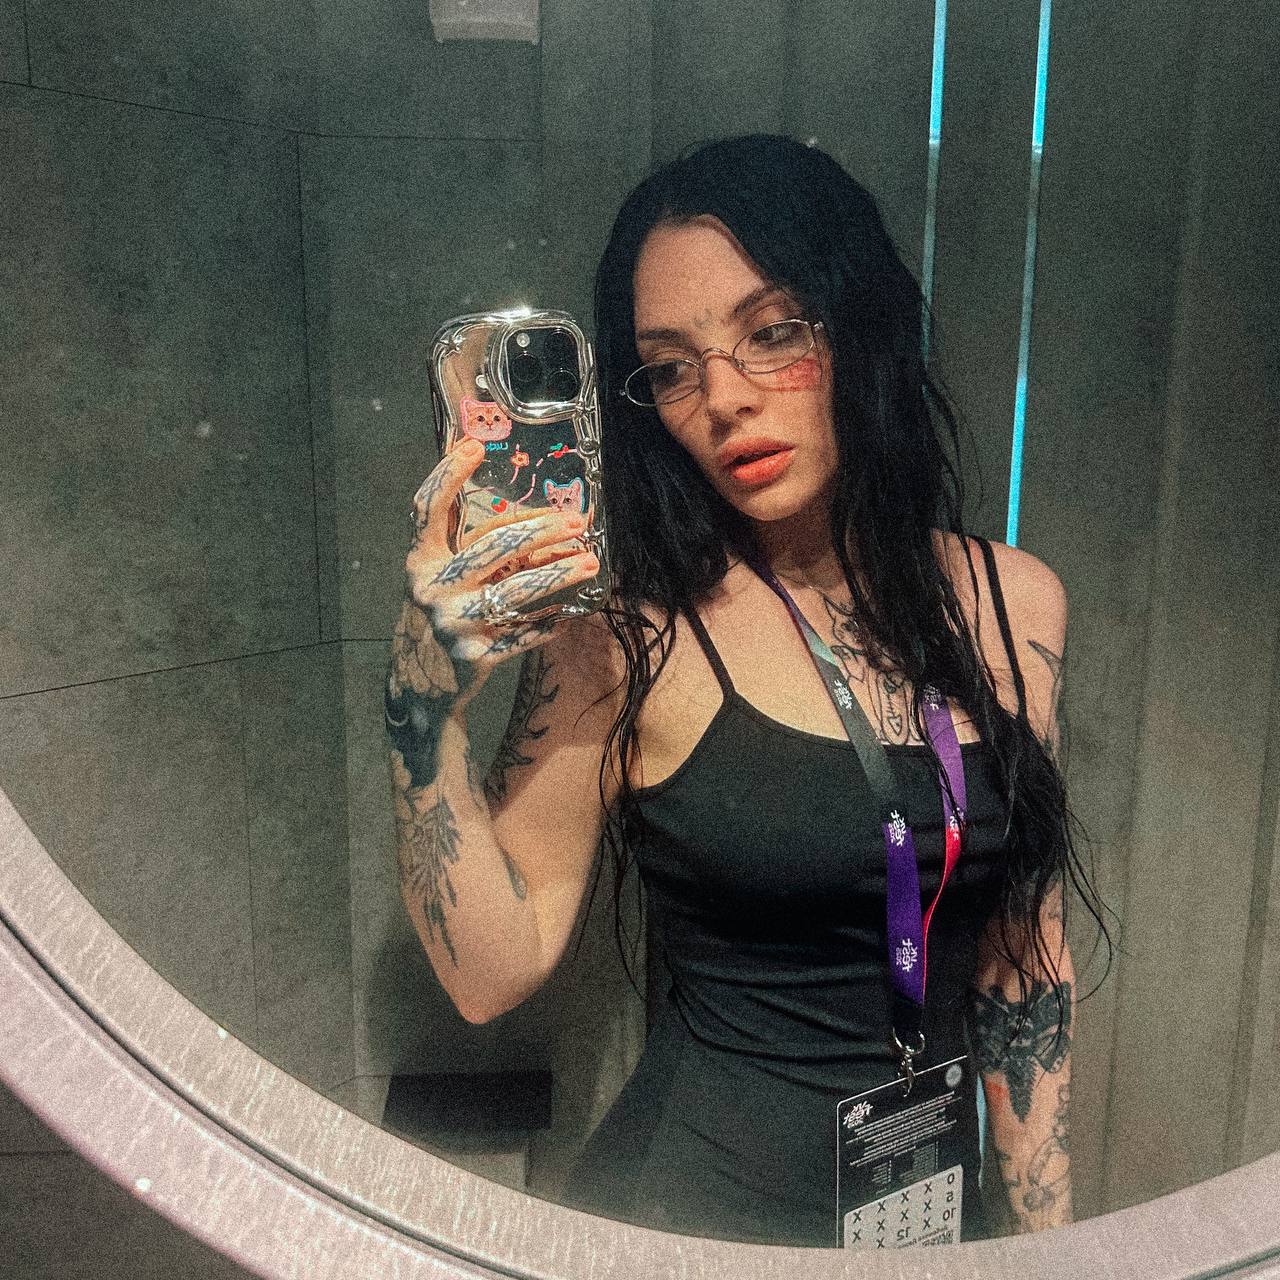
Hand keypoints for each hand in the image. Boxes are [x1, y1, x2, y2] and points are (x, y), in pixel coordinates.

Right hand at [393, 438, 597, 709]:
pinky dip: (550, 620)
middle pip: (492, 548)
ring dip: (558, 574)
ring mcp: (454, 624)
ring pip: (516, 592)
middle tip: (577, 522)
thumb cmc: (442, 610)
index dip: (447, 476)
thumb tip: (514, 496)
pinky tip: (571, 611)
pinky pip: (524, 632)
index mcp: (420, 562)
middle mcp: (433, 590)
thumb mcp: (438, 573)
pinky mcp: (476, 657)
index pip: (428, 510)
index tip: (474, 445)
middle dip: (540, 531)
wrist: (420, 682)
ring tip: (590, 563)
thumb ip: (463, 538)